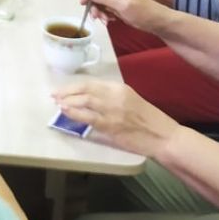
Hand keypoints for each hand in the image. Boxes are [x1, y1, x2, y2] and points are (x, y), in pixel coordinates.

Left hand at [52, 77, 177, 158]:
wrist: (164, 136)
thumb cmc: (148, 120)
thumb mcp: (130, 100)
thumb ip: (111, 97)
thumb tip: (88, 99)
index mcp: (119, 88)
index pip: (90, 83)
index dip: (73, 86)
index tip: (62, 89)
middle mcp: (115, 95)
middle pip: (84, 90)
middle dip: (66, 92)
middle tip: (54, 95)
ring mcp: (113, 110)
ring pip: (84, 101)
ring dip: (68, 102)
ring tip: (57, 103)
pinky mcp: (112, 125)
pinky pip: (88, 117)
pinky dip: (75, 113)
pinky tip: (66, 112)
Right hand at [81, 0, 166, 33]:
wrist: (157, 22)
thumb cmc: (143, 13)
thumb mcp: (122, 5)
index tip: (82, 3)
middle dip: (93, 4)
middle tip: (96, 16)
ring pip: (97, 0)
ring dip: (98, 11)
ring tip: (105, 20)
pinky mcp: (116, 3)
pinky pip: (104, 6)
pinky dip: (104, 14)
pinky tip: (109, 20)